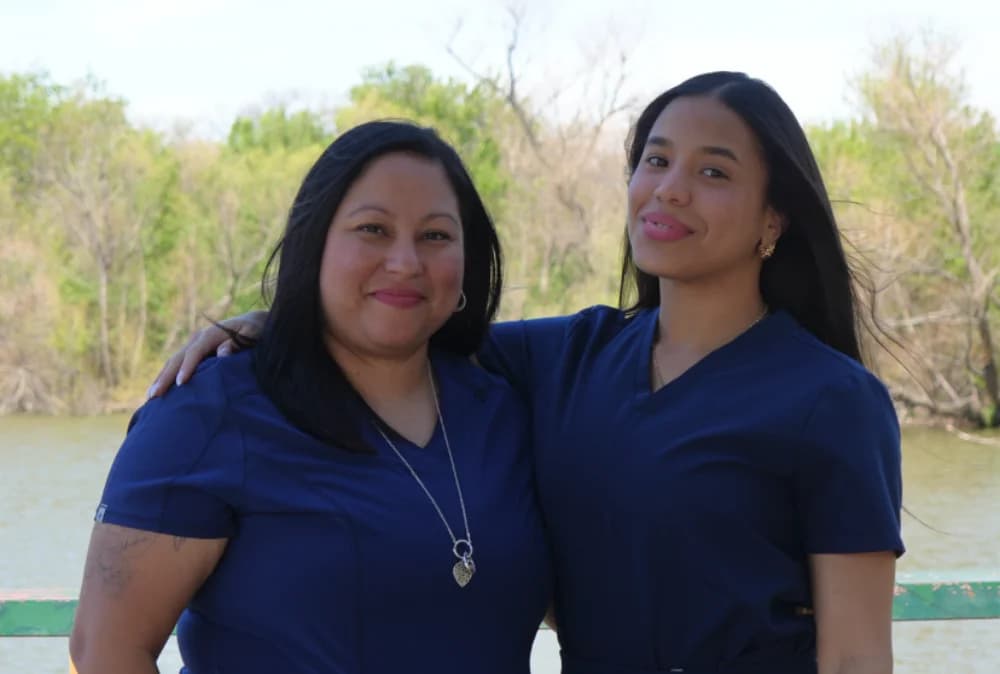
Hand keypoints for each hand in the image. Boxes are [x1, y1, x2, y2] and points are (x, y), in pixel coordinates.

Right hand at [147, 311, 267, 397]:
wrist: (256, 323)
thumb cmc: (257, 331)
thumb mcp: (252, 335)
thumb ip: (237, 343)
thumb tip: (221, 354)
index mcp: (212, 334)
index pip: (195, 351)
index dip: (187, 367)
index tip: (181, 383)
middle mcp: (199, 337)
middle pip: (178, 357)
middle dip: (166, 377)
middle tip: (154, 396)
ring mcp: (194, 343)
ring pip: (174, 361)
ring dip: (162, 378)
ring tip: (151, 397)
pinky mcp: (195, 351)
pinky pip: (178, 364)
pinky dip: (168, 376)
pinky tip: (161, 389)